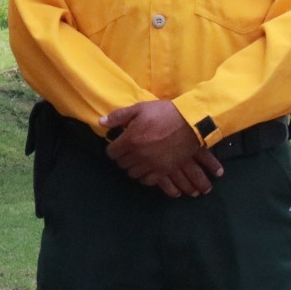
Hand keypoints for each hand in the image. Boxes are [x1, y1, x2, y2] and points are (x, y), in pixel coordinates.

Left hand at [100, 101, 222, 195]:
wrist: (190, 123)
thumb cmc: (164, 113)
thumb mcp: (140, 109)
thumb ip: (119, 116)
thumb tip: (101, 122)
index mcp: (130, 139)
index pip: (112, 152)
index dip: (114, 147)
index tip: (119, 143)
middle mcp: (138, 155)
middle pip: (121, 163)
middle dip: (123, 156)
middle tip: (130, 149)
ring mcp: (151, 165)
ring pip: (133, 173)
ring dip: (133, 166)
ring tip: (139, 158)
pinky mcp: (163, 171)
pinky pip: (147, 180)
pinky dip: (145, 175)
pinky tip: (148, 167)